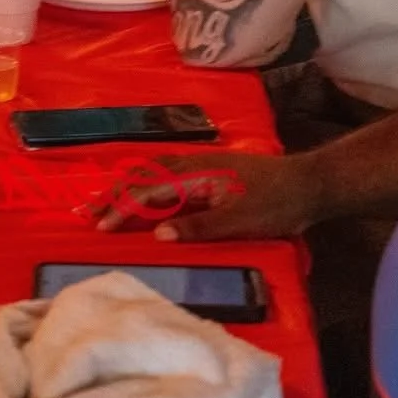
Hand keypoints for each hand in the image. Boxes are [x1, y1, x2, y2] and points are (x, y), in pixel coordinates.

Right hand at [85, 151, 320, 241]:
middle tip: (89, 212)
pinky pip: (167, 170)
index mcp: (197, 175)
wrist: (309, 184)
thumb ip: (198, 226)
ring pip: (154, 170)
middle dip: (115, 193)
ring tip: (105, 198)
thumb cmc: (276, 205)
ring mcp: (202, 164)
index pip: (149, 191)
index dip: (123, 208)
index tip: (100, 226)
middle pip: (145, 176)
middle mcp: (194, 164)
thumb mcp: (239, 222)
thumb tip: (158, 233)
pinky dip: (146, 180)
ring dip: (128, 184)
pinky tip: (143, 187)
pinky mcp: (210, 169)